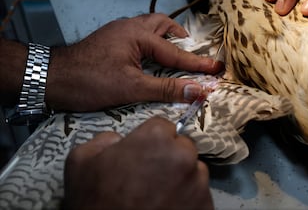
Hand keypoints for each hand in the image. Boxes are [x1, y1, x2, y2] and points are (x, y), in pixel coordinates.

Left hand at [46, 13, 222, 110]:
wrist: (50, 78)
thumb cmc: (90, 82)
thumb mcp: (132, 88)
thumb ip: (166, 88)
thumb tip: (198, 90)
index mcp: (138, 35)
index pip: (175, 53)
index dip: (197, 64)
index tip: (217, 70)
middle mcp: (130, 27)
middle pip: (162, 24)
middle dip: (179, 38)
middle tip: (191, 54)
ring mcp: (118, 32)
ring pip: (148, 27)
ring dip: (164, 37)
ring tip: (173, 53)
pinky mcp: (110, 39)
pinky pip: (138, 34)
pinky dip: (150, 42)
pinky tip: (149, 57)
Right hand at [63, 116, 213, 209]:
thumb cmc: (96, 201)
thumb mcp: (81, 161)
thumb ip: (104, 140)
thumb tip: (118, 140)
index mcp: (157, 138)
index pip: (163, 126)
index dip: (151, 140)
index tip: (143, 154)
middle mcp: (184, 156)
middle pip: (182, 147)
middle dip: (169, 157)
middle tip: (150, 177)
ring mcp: (198, 183)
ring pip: (193, 171)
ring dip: (181, 178)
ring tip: (159, 196)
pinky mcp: (205, 206)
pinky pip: (198, 195)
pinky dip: (187, 200)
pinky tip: (168, 207)